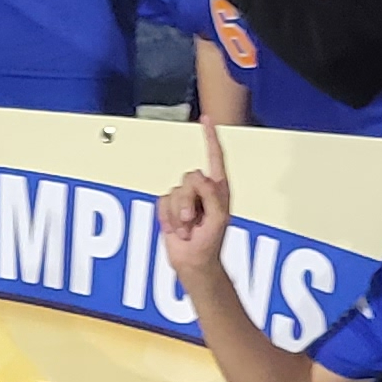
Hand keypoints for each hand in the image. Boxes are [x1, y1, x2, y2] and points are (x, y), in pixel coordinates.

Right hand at [158, 116, 232, 276]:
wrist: (193, 262)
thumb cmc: (211, 242)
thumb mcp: (218, 218)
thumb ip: (211, 194)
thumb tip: (199, 176)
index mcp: (219, 188)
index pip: (215, 157)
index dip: (210, 137)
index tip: (206, 118)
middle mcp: (202, 190)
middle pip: (189, 177)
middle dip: (188, 201)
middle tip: (193, 221)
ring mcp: (184, 199)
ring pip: (174, 191)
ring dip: (179, 215)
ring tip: (187, 229)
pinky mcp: (169, 208)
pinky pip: (162, 201)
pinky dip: (168, 218)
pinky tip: (177, 230)